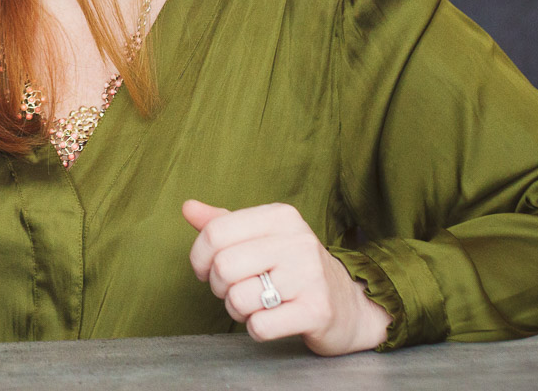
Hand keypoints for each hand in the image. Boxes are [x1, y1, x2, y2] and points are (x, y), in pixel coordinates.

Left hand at [182, 200, 391, 355]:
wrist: (350, 306)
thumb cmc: (294, 269)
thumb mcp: (261, 238)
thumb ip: (223, 223)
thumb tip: (187, 207)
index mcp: (281, 216)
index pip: (215, 233)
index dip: (199, 258)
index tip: (206, 270)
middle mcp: (298, 240)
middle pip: (223, 266)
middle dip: (219, 287)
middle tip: (235, 291)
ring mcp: (310, 275)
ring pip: (238, 298)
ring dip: (238, 310)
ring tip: (258, 305)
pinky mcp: (317, 311)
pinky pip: (259, 326)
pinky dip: (257, 330)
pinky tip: (273, 321)